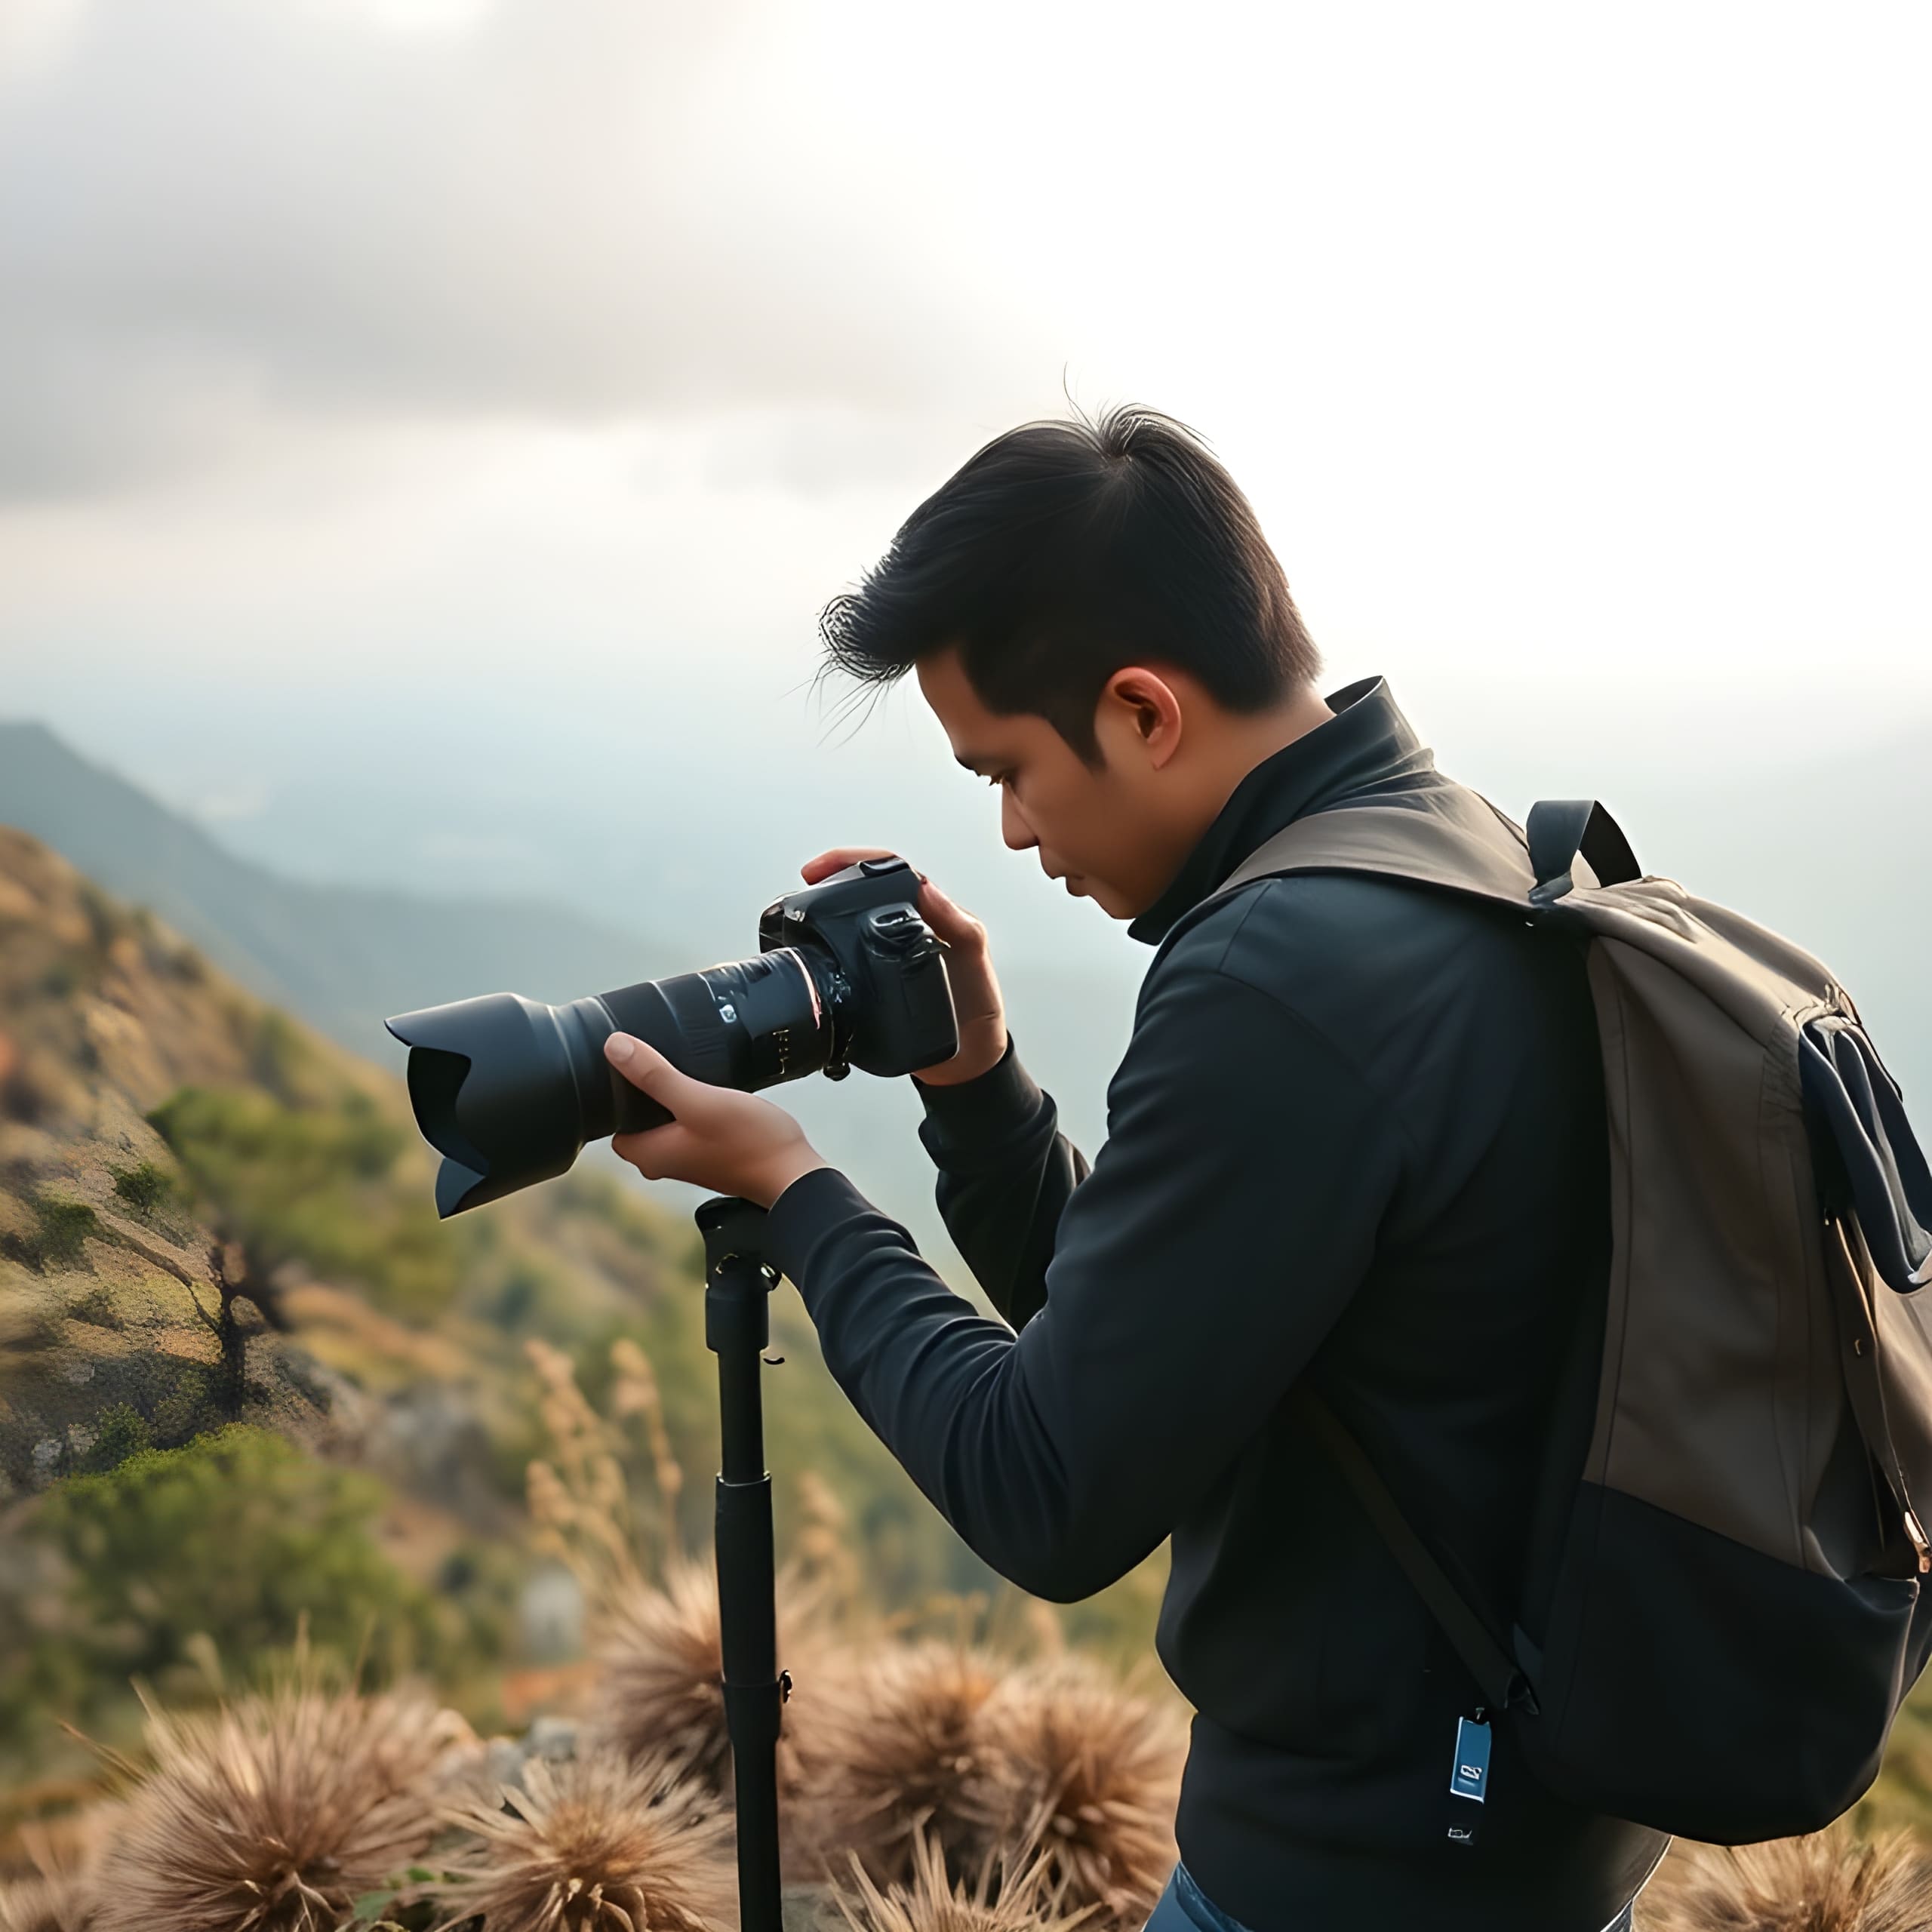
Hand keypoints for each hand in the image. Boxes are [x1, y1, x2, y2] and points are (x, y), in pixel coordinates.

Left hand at [604, 1033, 831, 1209]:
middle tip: (662, 1060)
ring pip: (663, 1120)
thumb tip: (615, 1048)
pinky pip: (686, 1124)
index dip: (616, 1089)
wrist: (793, 1175)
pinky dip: (690, 1106)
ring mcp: (687, 1158)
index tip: (630, 1062)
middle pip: (636, 1118)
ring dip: (670, 1097)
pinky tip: (707, 1090)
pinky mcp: (708, 1152)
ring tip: (685, 1071)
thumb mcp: (699, 1100)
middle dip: (644, 1090)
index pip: (611, 1119)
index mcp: (649, 1153)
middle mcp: (662, 1161)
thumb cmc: (750, 1142)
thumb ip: (656, 1076)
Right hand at [799, 847, 1008, 1085]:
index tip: (829, 866)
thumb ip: (958, 925)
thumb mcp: (975, 961)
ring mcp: (889, 950)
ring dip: (828, 904)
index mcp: (932, 913)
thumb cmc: (977, 1007)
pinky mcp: (876, 975)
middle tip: (809, 876)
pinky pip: (848, 951)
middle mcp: (909, 925)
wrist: (966, 1059)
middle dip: (833, 873)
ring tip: (804, 902)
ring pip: (853, 915)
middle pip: (865, 885)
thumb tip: (928, 889)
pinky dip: (828, 941)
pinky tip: (814, 943)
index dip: (857, 860)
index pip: (891, 870)